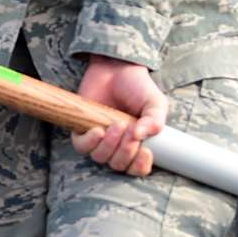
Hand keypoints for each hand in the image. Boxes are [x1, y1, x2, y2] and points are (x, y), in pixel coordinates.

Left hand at [72, 57, 167, 176]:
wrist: (116, 68)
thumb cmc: (137, 87)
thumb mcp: (155, 103)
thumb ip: (155, 121)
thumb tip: (140, 136)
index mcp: (137, 144)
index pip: (137, 168)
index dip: (140, 166)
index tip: (145, 150)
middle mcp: (117, 146)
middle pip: (119, 165)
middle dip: (125, 152)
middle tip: (130, 131)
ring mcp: (99, 140)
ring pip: (100, 158)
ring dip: (109, 145)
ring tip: (117, 124)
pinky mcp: (82, 131)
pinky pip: (82, 147)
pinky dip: (90, 142)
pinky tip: (98, 130)